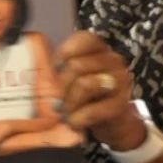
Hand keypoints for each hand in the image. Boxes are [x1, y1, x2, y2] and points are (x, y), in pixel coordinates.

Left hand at [55, 31, 143, 149]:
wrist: (114, 124)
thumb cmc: (89, 98)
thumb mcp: (74, 79)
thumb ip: (61, 70)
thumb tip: (40, 70)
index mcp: (100, 50)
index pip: (84, 38)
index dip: (64, 53)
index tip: (56, 70)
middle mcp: (113, 61)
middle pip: (77, 65)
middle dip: (61, 87)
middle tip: (56, 102)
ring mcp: (120, 82)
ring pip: (85, 85)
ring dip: (69, 104)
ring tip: (65, 113)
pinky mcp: (121, 105)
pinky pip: (92, 110)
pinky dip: (78, 119)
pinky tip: (74, 122)